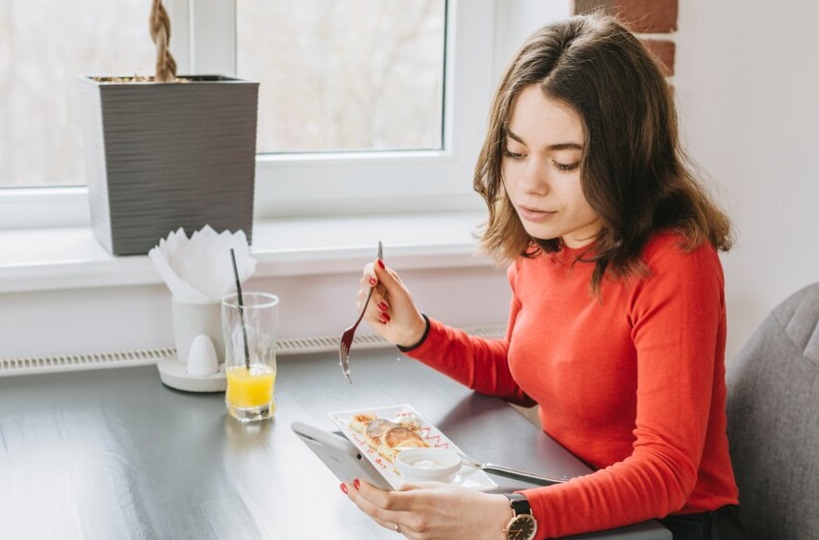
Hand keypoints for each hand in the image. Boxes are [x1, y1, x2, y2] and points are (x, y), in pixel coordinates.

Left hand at [343, 479, 511, 539]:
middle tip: (347, 489)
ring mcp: (418, 535)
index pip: (384, 500)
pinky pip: (399, 529)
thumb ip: (413, 488)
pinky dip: (389, 518)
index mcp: (422, 504)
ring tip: (360, 495)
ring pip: (386, 522)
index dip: (365, 492)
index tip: (355, 482)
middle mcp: (417, 523)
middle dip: (359, 501)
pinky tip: (383, 509)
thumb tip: (395, 489)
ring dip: (371, 509)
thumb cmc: (470, 504)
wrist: (488, 525)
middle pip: (378, 514)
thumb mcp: (439, 486)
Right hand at [358, 258, 427, 347]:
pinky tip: (382, 319)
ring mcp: (370, 298)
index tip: (373, 281)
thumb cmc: (407, 312)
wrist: (406, 332)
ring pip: (362, 297)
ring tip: (386, 314)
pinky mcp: (365, 310)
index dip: (369, 273)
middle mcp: (376, 286)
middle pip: (364, 282)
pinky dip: (372, 315)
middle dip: (374, 297)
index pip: (370, 268)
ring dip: (374, 308)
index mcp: (386, 277)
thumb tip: (378, 261)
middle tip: (384, 306)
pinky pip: (361, 309)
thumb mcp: (400, 293)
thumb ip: (388, 277)